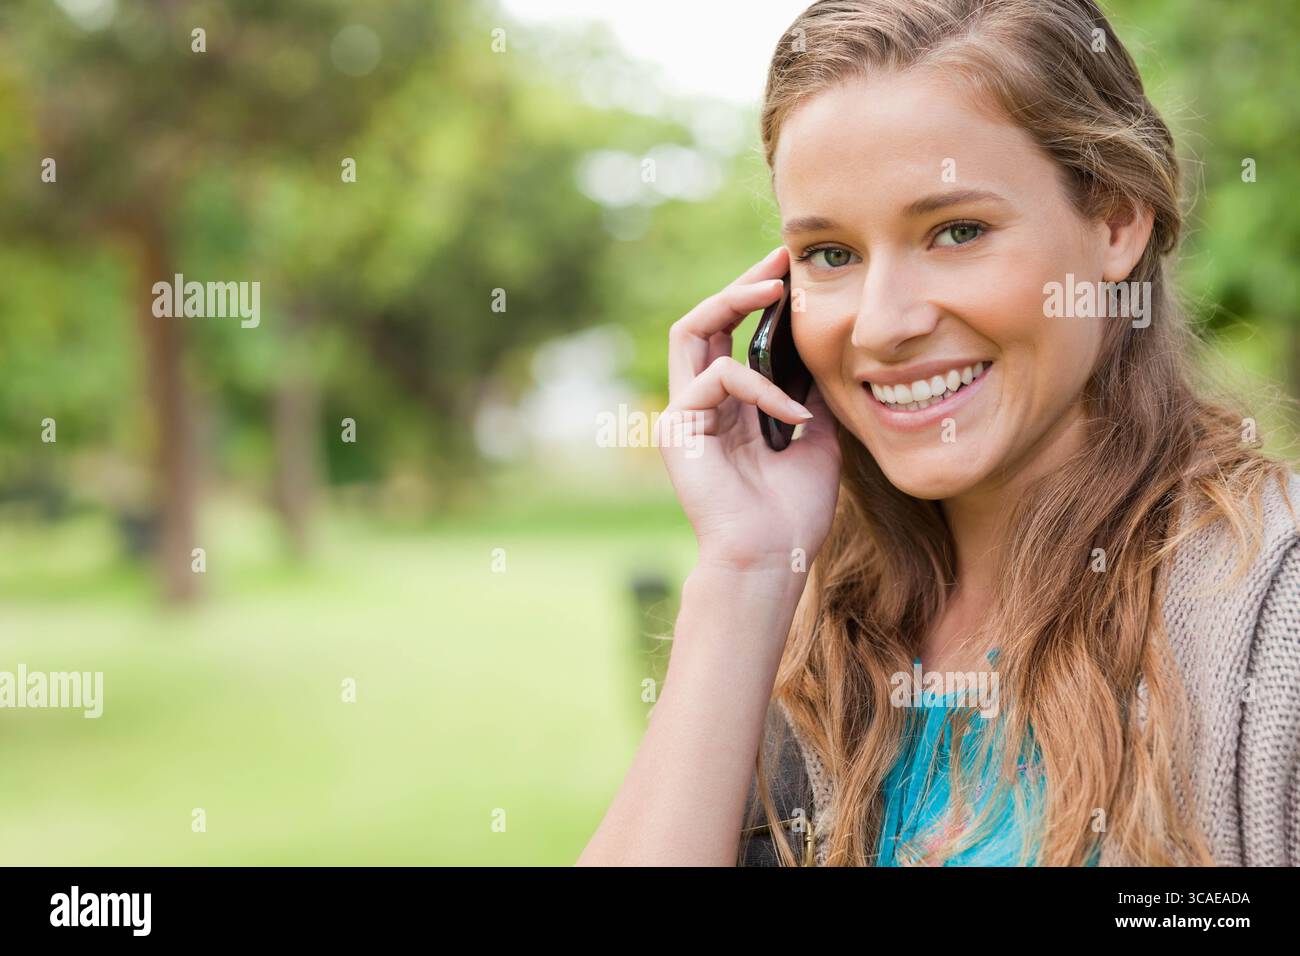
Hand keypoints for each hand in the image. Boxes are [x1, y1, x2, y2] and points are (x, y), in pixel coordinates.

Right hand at [658, 246, 841, 574]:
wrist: (771, 558)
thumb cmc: (794, 510)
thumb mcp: (816, 436)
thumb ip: (809, 391)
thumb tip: (825, 344)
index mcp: (727, 406)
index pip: (729, 334)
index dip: (756, 297)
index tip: (795, 269)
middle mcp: (697, 403)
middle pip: (702, 320)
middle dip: (741, 281)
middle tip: (782, 256)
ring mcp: (681, 413)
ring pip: (691, 329)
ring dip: (735, 301)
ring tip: (778, 288)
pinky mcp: (677, 427)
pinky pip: (717, 378)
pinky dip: (761, 387)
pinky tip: (794, 415)